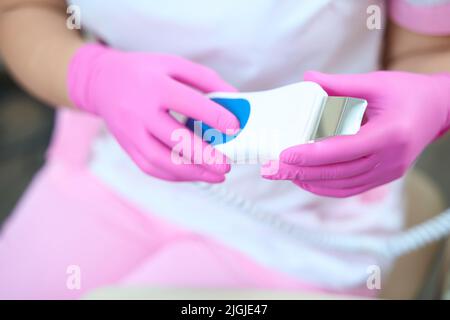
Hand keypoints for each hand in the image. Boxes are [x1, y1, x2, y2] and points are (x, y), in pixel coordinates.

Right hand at [67, 43, 239, 181]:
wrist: (103, 82)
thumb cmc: (145, 72)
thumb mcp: (174, 64)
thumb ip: (206, 80)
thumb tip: (235, 99)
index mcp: (155, 85)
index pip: (189, 103)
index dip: (214, 117)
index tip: (235, 127)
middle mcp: (140, 111)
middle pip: (174, 139)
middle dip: (204, 156)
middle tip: (226, 165)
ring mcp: (131, 133)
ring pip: (162, 160)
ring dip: (192, 173)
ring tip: (216, 176)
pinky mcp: (128, 147)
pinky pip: (151, 168)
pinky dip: (175, 176)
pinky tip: (195, 174)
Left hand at [263, 71, 449, 196]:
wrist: (438, 110)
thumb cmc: (407, 93)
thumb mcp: (376, 83)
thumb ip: (339, 84)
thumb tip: (307, 78)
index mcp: (391, 134)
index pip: (345, 149)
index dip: (312, 155)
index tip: (285, 155)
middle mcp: (391, 159)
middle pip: (339, 172)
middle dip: (301, 172)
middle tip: (271, 170)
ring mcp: (388, 172)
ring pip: (342, 185)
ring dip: (310, 181)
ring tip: (283, 174)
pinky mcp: (384, 177)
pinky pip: (350, 188)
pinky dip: (325, 187)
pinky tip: (305, 180)